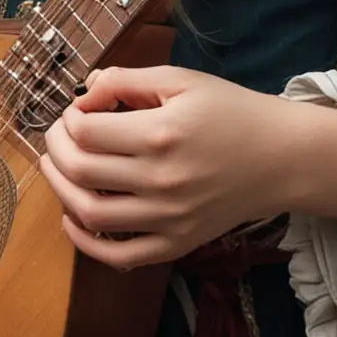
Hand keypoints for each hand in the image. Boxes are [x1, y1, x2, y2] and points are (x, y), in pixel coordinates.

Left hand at [38, 65, 293, 270]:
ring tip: (57, 168)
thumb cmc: (230, 110)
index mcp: (162, 133)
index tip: (75, 110)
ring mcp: (169, 219)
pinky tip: (73, 218)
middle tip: (58, 134)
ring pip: (91, 214)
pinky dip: (86, 243)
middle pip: (80, 171)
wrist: (280, 157)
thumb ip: (127, 80)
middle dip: (56, 149)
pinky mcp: (177, 244)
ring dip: (60, 190)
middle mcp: (162, 180)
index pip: (86, 131)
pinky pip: (120, 256)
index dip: (68, 118)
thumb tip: (82, 93)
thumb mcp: (181, 80)